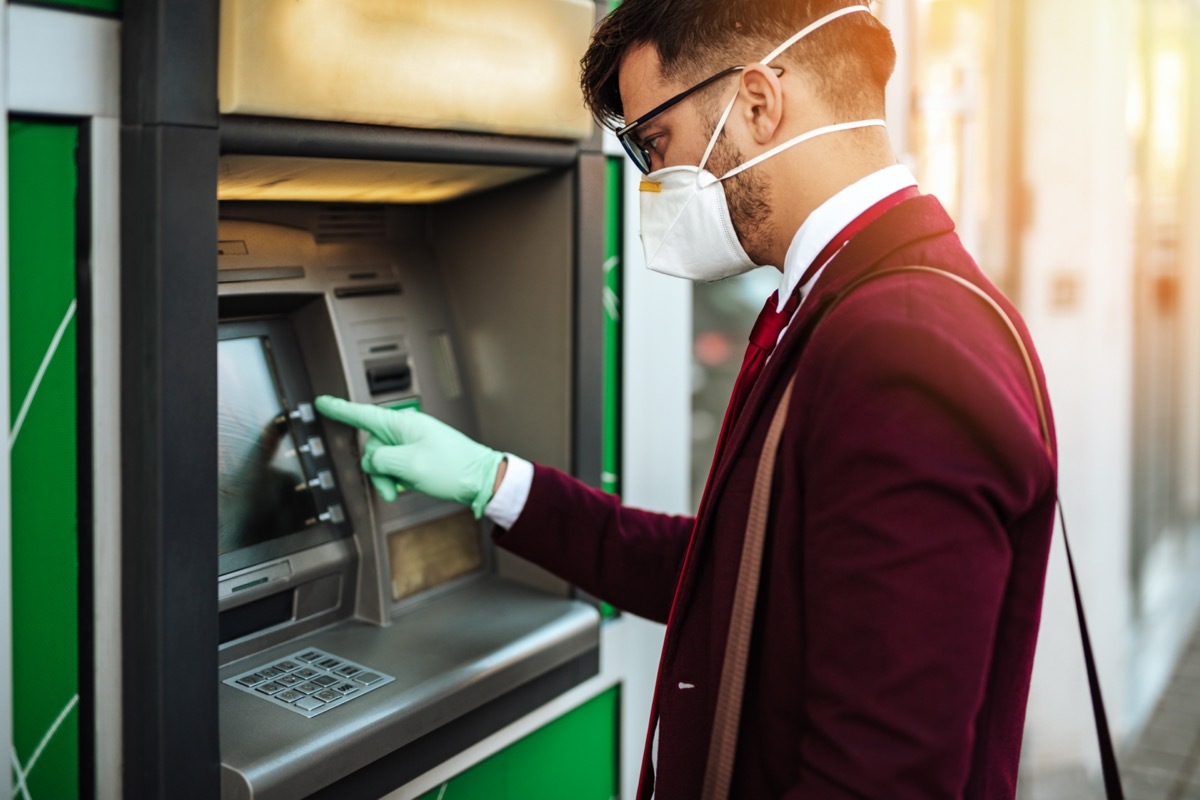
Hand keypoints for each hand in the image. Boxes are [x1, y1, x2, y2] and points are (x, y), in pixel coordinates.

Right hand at [314, 396, 503, 518]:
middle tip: (390, 487)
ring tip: (402, 490)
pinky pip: (395, 466)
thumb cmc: (453, 469)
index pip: (363, 414)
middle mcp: (405, 430)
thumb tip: (373, 460)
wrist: (481, 480)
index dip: (340, 410)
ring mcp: (412, 443)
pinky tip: (408, 487)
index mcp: (403, 424)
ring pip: (382, 460)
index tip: (322, 402)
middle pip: (372, 446)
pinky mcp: (418, 456)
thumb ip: (381, 460)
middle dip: (376, 470)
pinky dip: (397, 479)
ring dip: (387, 478)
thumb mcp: (410, 466)